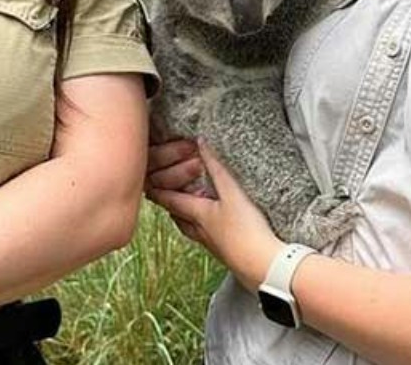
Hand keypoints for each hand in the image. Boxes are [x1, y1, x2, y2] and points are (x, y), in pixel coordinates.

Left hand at [146, 140, 283, 291]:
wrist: (264, 266)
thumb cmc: (247, 230)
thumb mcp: (233, 193)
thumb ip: (218, 168)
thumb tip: (201, 144)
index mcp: (198, 215)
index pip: (172, 201)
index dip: (159, 192)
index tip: (146, 186)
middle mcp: (200, 231)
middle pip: (178, 216)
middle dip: (170, 205)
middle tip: (164, 196)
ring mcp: (213, 244)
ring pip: (191, 228)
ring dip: (186, 217)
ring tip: (186, 209)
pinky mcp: (226, 252)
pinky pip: (206, 237)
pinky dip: (202, 227)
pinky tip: (213, 226)